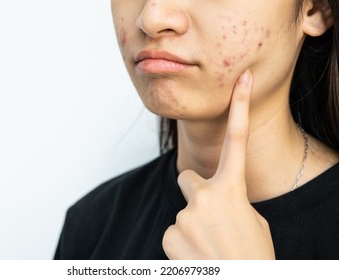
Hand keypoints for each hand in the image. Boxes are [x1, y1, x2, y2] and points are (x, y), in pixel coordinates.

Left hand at [162, 69, 274, 259]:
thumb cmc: (252, 257)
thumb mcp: (251, 221)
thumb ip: (229, 202)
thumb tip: (213, 200)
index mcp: (232, 190)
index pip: (236, 141)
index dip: (239, 108)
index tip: (241, 80)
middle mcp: (205, 197)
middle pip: (188, 179)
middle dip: (196, 193)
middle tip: (211, 218)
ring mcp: (184, 216)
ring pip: (182, 212)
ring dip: (192, 226)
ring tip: (209, 247)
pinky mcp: (169, 235)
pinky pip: (173, 232)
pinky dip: (182, 244)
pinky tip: (197, 257)